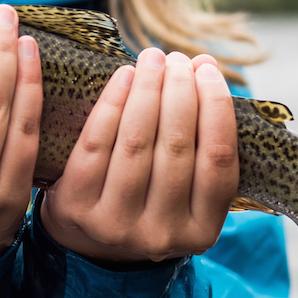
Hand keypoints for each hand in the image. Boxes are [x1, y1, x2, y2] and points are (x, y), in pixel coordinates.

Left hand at [40, 49, 237, 264]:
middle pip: (176, 147)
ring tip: (152, 58)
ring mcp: (117, 225)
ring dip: (147, 91)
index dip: (216, 108)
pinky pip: (96, 144)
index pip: (219, 161)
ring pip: (136, 142)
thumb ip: (201, 140)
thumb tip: (204, 66)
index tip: (207, 69)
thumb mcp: (185, 190)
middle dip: (179, 91)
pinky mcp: (78, 208)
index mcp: (202, 231)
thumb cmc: (148, 198)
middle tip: (176, 58)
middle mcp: (162, 234)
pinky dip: (111, 104)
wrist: (87, 239)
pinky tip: (123, 76)